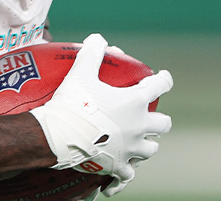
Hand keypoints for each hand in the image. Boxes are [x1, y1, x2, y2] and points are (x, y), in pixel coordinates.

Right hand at [29, 33, 172, 196]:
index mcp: (135, 102)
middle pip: (163, 124)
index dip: (164, 80)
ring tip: (137, 142)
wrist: (57, 137)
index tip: (164, 78)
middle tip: (147, 116)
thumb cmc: (72, 104)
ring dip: (146, 145)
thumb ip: (92, 53)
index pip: (160, 86)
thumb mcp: (81, 72)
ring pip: (151, 150)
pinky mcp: (118, 167)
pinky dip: (122, 178)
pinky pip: (127, 177)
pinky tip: (116, 182)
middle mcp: (139, 127)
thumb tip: (98, 38)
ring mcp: (131, 150)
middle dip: (158, 119)